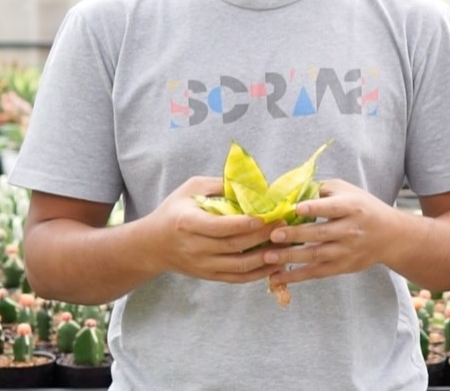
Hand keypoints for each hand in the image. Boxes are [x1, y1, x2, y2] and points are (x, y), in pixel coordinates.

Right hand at [144, 176, 281, 283]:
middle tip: (284, 224)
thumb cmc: (174, 210)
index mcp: (187, 223)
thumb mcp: (190, 189)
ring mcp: (202, 265)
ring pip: (239, 265)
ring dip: (266, 256)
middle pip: (233, 245)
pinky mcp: (209, 276)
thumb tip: (252, 184)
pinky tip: (276, 262)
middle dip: (262, 236)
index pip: (219, 227)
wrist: (151, 245)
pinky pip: (238, 278)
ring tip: (286, 243)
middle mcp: (194, 247)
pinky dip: (259, 273)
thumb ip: (219, 185)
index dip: (243, 223)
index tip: (265, 216)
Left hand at [259, 179, 401, 285]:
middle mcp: (350, 230)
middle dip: (295, 235)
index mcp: (352, 207)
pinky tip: (276, 277)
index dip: (315, 208)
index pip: (332, 208)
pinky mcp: (342, 267)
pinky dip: (296, 276)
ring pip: (315, 255)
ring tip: (268, 256)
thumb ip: (323, 190)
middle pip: (320, 233)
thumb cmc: (363, 208)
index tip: (297, 208)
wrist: (390, 236)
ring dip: (290, 257)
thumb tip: (292, 191)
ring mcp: (346, 251)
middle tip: (273, 234)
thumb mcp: (349, 191)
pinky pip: (316, 273)